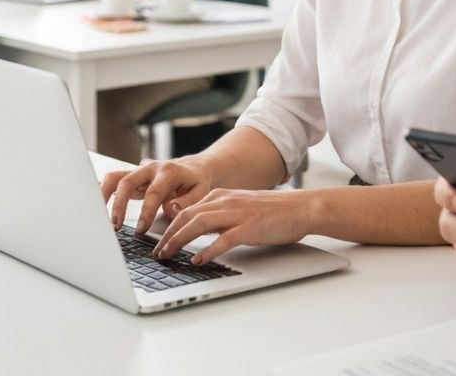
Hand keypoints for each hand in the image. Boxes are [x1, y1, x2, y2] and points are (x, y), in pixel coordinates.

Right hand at [100, 157, 213, 235]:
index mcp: (169, 171)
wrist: (194, 168)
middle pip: (127, 181)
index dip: (146, 211)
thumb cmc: (197, 182)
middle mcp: (150, 168)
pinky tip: (93, 205)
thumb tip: (170, 208)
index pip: (153, 192)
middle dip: (119, 204)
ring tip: (98, 217)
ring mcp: (139, 171)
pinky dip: (101, 191)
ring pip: (115, 177)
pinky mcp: (132, 176)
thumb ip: (188, 202)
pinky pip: (113, 180)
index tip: (141, 229)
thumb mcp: (202, 192)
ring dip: (103, 195)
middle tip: (116, 226)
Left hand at [154, 188, 312, 264]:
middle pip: (186, 216)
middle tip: (157, 252)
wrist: (299, 208)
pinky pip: (223, 239)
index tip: (158, 240)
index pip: (186, 209)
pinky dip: (207, 250)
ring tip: (167, 255)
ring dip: (179, 240)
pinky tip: (198, 260)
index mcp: (220, 195)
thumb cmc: (271, 211)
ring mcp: (236, 213)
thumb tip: (198, 229)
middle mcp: (224, 201)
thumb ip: (218, 215)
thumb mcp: (238, 207)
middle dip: (167, 234)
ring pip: (198, 224)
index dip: (168, 225)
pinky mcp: (249, 227)